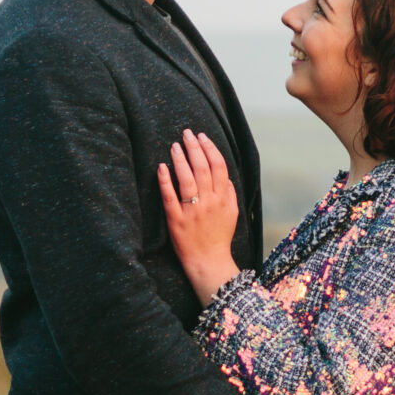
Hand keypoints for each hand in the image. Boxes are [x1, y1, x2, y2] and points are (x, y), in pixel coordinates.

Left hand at [157, 129, 241, 302]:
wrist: (208, 261)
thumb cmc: (220, 237)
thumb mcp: (233, 214)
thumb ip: (230, 193)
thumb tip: (224, 175)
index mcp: (222, 198)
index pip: (218, 166)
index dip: (210, 148)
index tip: (201, 136)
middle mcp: (208, 202)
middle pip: (202, 168)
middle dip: (194, 147)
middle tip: (186, 133)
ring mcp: (191, 211)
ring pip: (186, 179)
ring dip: (180, 159)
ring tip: (174, 145)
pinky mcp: (176, 220)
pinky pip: (169, 196)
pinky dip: (165, 180)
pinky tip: (161, 166)